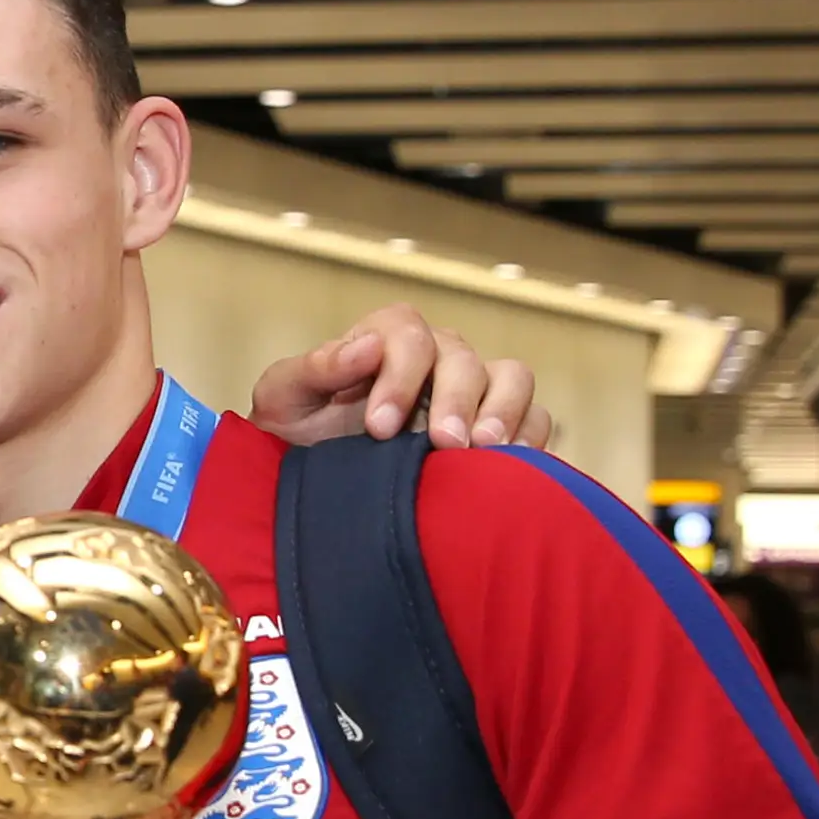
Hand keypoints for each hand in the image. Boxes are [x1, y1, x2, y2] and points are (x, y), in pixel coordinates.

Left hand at [249, 305, 553, 452]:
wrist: (312, 482)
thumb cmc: (295, 432)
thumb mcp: (283, 399)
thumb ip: (313, 369)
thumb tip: (365, 347)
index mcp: (386, 338)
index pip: (409, 336)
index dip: (399, 377)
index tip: (380, 427)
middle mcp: (438, 355)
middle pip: (463, 360)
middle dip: (454, 400)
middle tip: (442, 443)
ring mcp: (474, 388)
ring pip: (512, 378)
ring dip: (503, 411)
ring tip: (480, 451)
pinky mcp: (499, 424)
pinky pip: (535, 418)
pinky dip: (530, 439)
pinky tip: (505, 468)